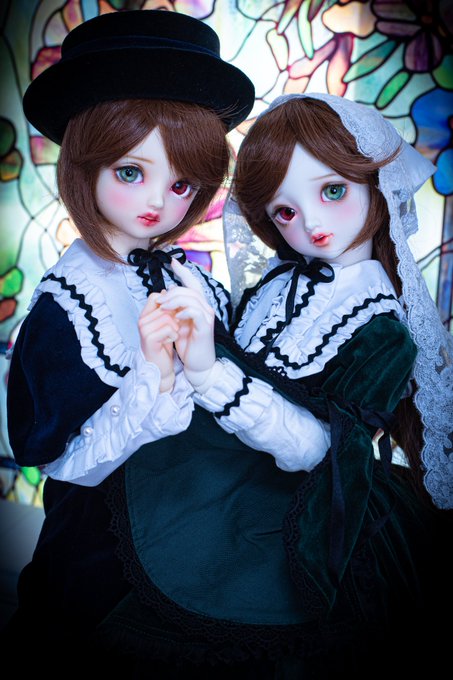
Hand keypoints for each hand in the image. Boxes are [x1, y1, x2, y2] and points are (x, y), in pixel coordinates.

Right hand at [138, 293, 178, 392]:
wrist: (161, 368)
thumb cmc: (163, 346)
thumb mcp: (166, 324)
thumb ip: (167, 309)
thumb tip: (169, 290)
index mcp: (145, 315)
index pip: (156, 297)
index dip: (169, 303)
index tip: (174, 316)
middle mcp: (142, 320)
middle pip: (165, 307)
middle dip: (175, 318)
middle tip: (173, 331)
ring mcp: (144, 329)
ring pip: (168, 317)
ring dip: (175, 328)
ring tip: (171, 337)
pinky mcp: (149, 338)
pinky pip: (168, 329)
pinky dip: (173, 335)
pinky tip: (169, 342)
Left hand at [156, 259, 215, 386]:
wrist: (197, 364)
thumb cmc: (187, 344)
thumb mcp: (177, 322)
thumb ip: (174, 307)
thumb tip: (167, 290)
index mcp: (198, 305)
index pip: (192, 283)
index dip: (183, 271)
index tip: (172, 261)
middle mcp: (205, 308)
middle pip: (190, 289)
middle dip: (173, 291)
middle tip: (159, 299)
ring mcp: (207, 317)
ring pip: (191, 298)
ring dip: (175, 300)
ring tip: (163, 307)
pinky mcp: (205, 327)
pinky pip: (195, 312)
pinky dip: (185, 311)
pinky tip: (176, 316)